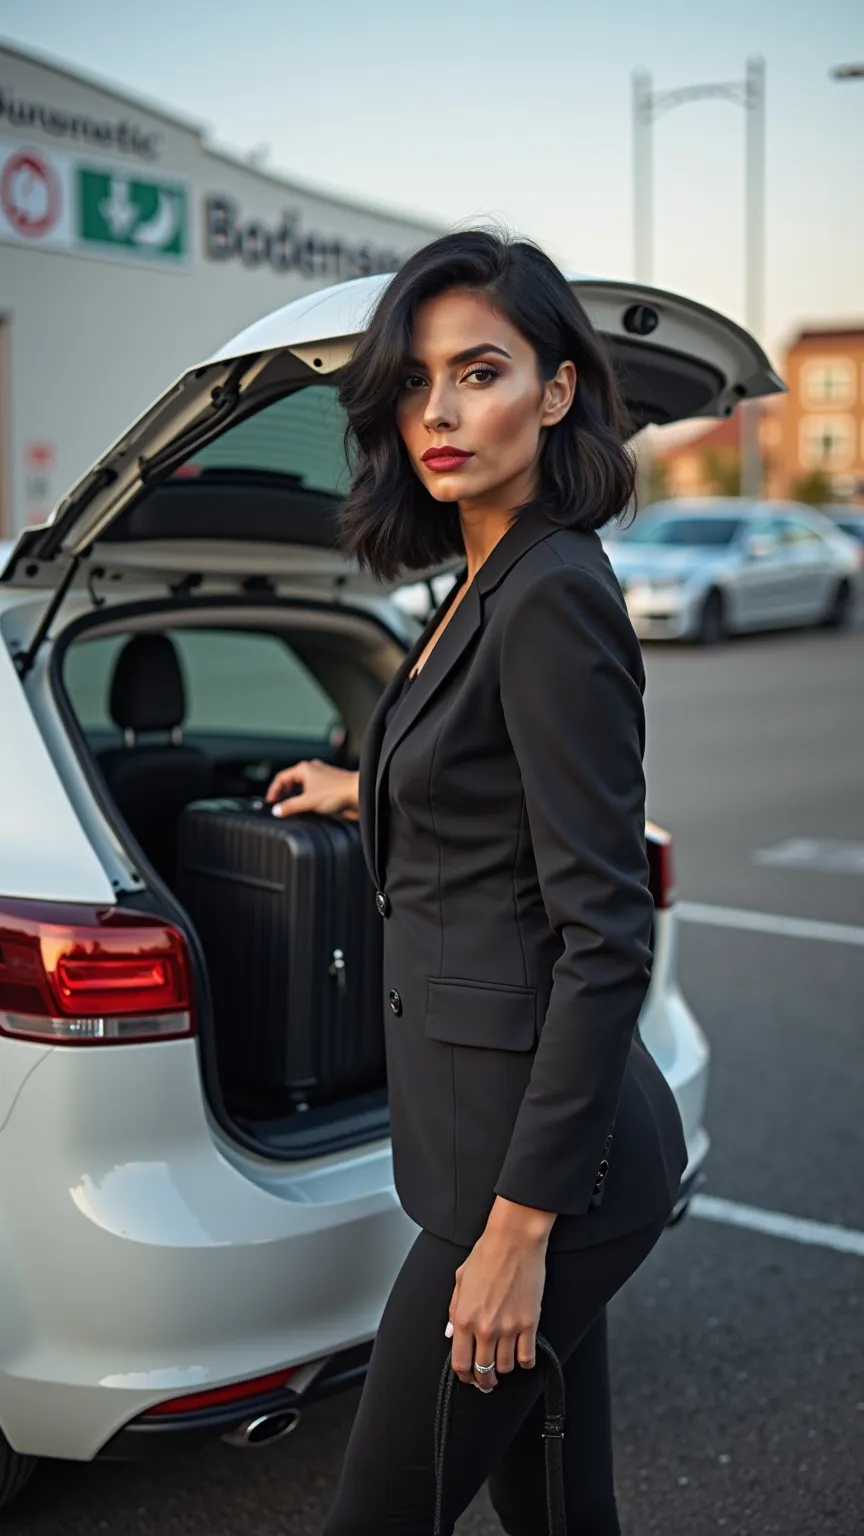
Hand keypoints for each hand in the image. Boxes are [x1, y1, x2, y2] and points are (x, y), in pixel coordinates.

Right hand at [265, 761, 359, 818]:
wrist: (359, 793)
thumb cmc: (338, 792)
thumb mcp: (308, 801)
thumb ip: (290, 806)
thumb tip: (277, 810)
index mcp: (305, 769)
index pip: (282, 777)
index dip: (274, 790)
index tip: (270, 801)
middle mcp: (312, 770)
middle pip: (291, 781)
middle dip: (283, 793)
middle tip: (279, 805)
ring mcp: (322, 778)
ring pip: (302, 786)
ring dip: (295, 796)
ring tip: (291, 807)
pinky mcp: (329, 786)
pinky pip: (312, 791)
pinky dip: (306, 798)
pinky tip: (307, 808)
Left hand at [446, 1198, 555, 1392]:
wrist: (514, 1240)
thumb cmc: (486, 1254)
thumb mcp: (460, 1280)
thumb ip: (454, 1310)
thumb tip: (451, 1334)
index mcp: (465, 1318)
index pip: (461, 1363)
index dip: (464, 1377)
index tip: (469, 1379)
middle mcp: (485, 1328)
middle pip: (483, 1371)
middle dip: (484, 1381)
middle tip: (486, 1381)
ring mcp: (509, 1328)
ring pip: (505, 1367)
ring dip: (503, 1369)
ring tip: (503, 1363)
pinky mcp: (529, 1323)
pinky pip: (527, 1357)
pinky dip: (524, 1362)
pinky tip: (522, 1356)